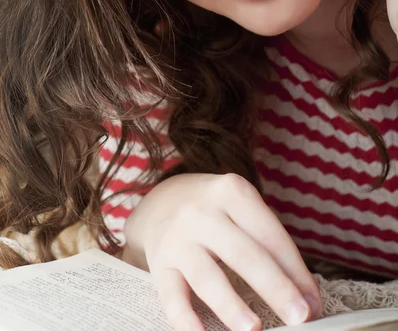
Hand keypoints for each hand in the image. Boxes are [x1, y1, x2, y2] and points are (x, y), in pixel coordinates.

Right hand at [122, 173, 321, 330]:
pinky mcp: (159, 262)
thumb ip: (269, 244)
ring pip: (207, 275)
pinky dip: (185, 319)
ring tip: (254, 329)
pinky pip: (171, 295)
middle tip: (300, 318)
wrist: (164, 199)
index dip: (295, 271)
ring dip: (231, 305)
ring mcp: (178, 237)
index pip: (269, 235)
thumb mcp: (242, 209)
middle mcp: (203, 211)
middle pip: (244, 253)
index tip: (313, 303)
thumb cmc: (217, 210)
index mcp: (232, 191)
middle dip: (275, 288)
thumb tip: (306, 296)